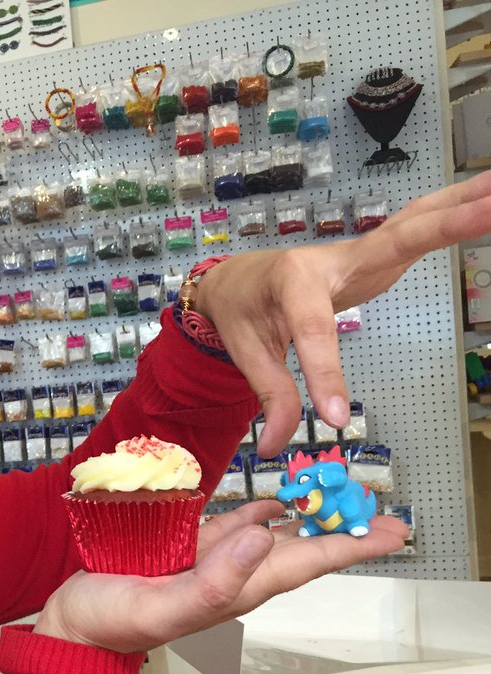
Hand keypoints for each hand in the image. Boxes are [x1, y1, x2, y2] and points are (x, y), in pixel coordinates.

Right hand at [34, 500, 407, 652]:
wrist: (72, 628)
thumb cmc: (113, 625)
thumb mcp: (163, 608)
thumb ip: (213, 581)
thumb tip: (262, 537)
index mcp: (235, 589)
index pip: (306, 563)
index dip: (349, 546)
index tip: (391, 531)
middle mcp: (231, 573)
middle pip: (299, 547)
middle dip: (339, 528)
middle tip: (378, 507)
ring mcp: (209, 559)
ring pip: (270, 533)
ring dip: (306, 516)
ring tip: (337, 497)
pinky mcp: (183, 547)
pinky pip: (232, 524)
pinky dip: (257, 510)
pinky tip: (272, 501)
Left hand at [195, 171, 490, 455]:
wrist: (238, 278)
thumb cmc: (242, 311)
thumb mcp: (245, 354)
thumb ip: (270, 398)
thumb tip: (273, 448)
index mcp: (290, 282)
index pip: (312, 331)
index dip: (324, 373)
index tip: (334, 417)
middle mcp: (333, 258)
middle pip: (394, 241)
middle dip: (443, 228)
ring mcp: (361, 252)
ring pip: (417, 223)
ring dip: (465, 204)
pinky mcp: (379, 257)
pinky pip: (421, 230)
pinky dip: (458, 212)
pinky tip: (489, 195)